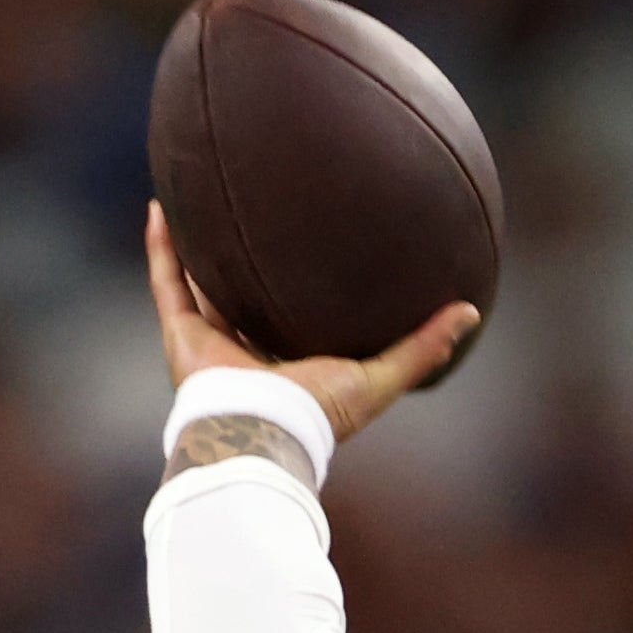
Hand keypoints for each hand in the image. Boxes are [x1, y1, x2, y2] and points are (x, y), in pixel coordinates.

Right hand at [144, 203, 480, 447]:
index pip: (296, 318)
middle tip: (261, 214)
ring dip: (200, 249)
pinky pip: (168, 282)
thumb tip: (470, 310)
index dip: (302, 287)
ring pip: (201, 287)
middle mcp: (250, 353)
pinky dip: (163, 248)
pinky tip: (164, 208)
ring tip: (201, 202)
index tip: (314, 248)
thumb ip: (422, 347)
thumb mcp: (381, 376)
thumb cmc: (320, 414)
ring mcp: (212, 344)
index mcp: (292, 364)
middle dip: (250, 263)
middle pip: (247, 298)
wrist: (262, 430)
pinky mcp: (182, 337)